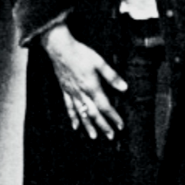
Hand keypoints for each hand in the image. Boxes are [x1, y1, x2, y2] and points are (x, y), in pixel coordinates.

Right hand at [41, 23, 128, 139]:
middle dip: (103, 126)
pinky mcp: (65, 90)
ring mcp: (72, 93)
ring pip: (81, 113)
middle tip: (111, 136)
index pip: (105, 106)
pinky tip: (75, 126)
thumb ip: (112, 76)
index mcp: (92, 87)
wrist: (60, 48)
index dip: (113, 117)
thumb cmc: (80, 53)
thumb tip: (124, 87)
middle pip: (94, 113)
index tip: (120, 125)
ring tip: (94, 136)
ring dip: (88, 126)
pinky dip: (72, 117)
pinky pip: (69, 107)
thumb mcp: (100, 62)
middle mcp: (82, 93)